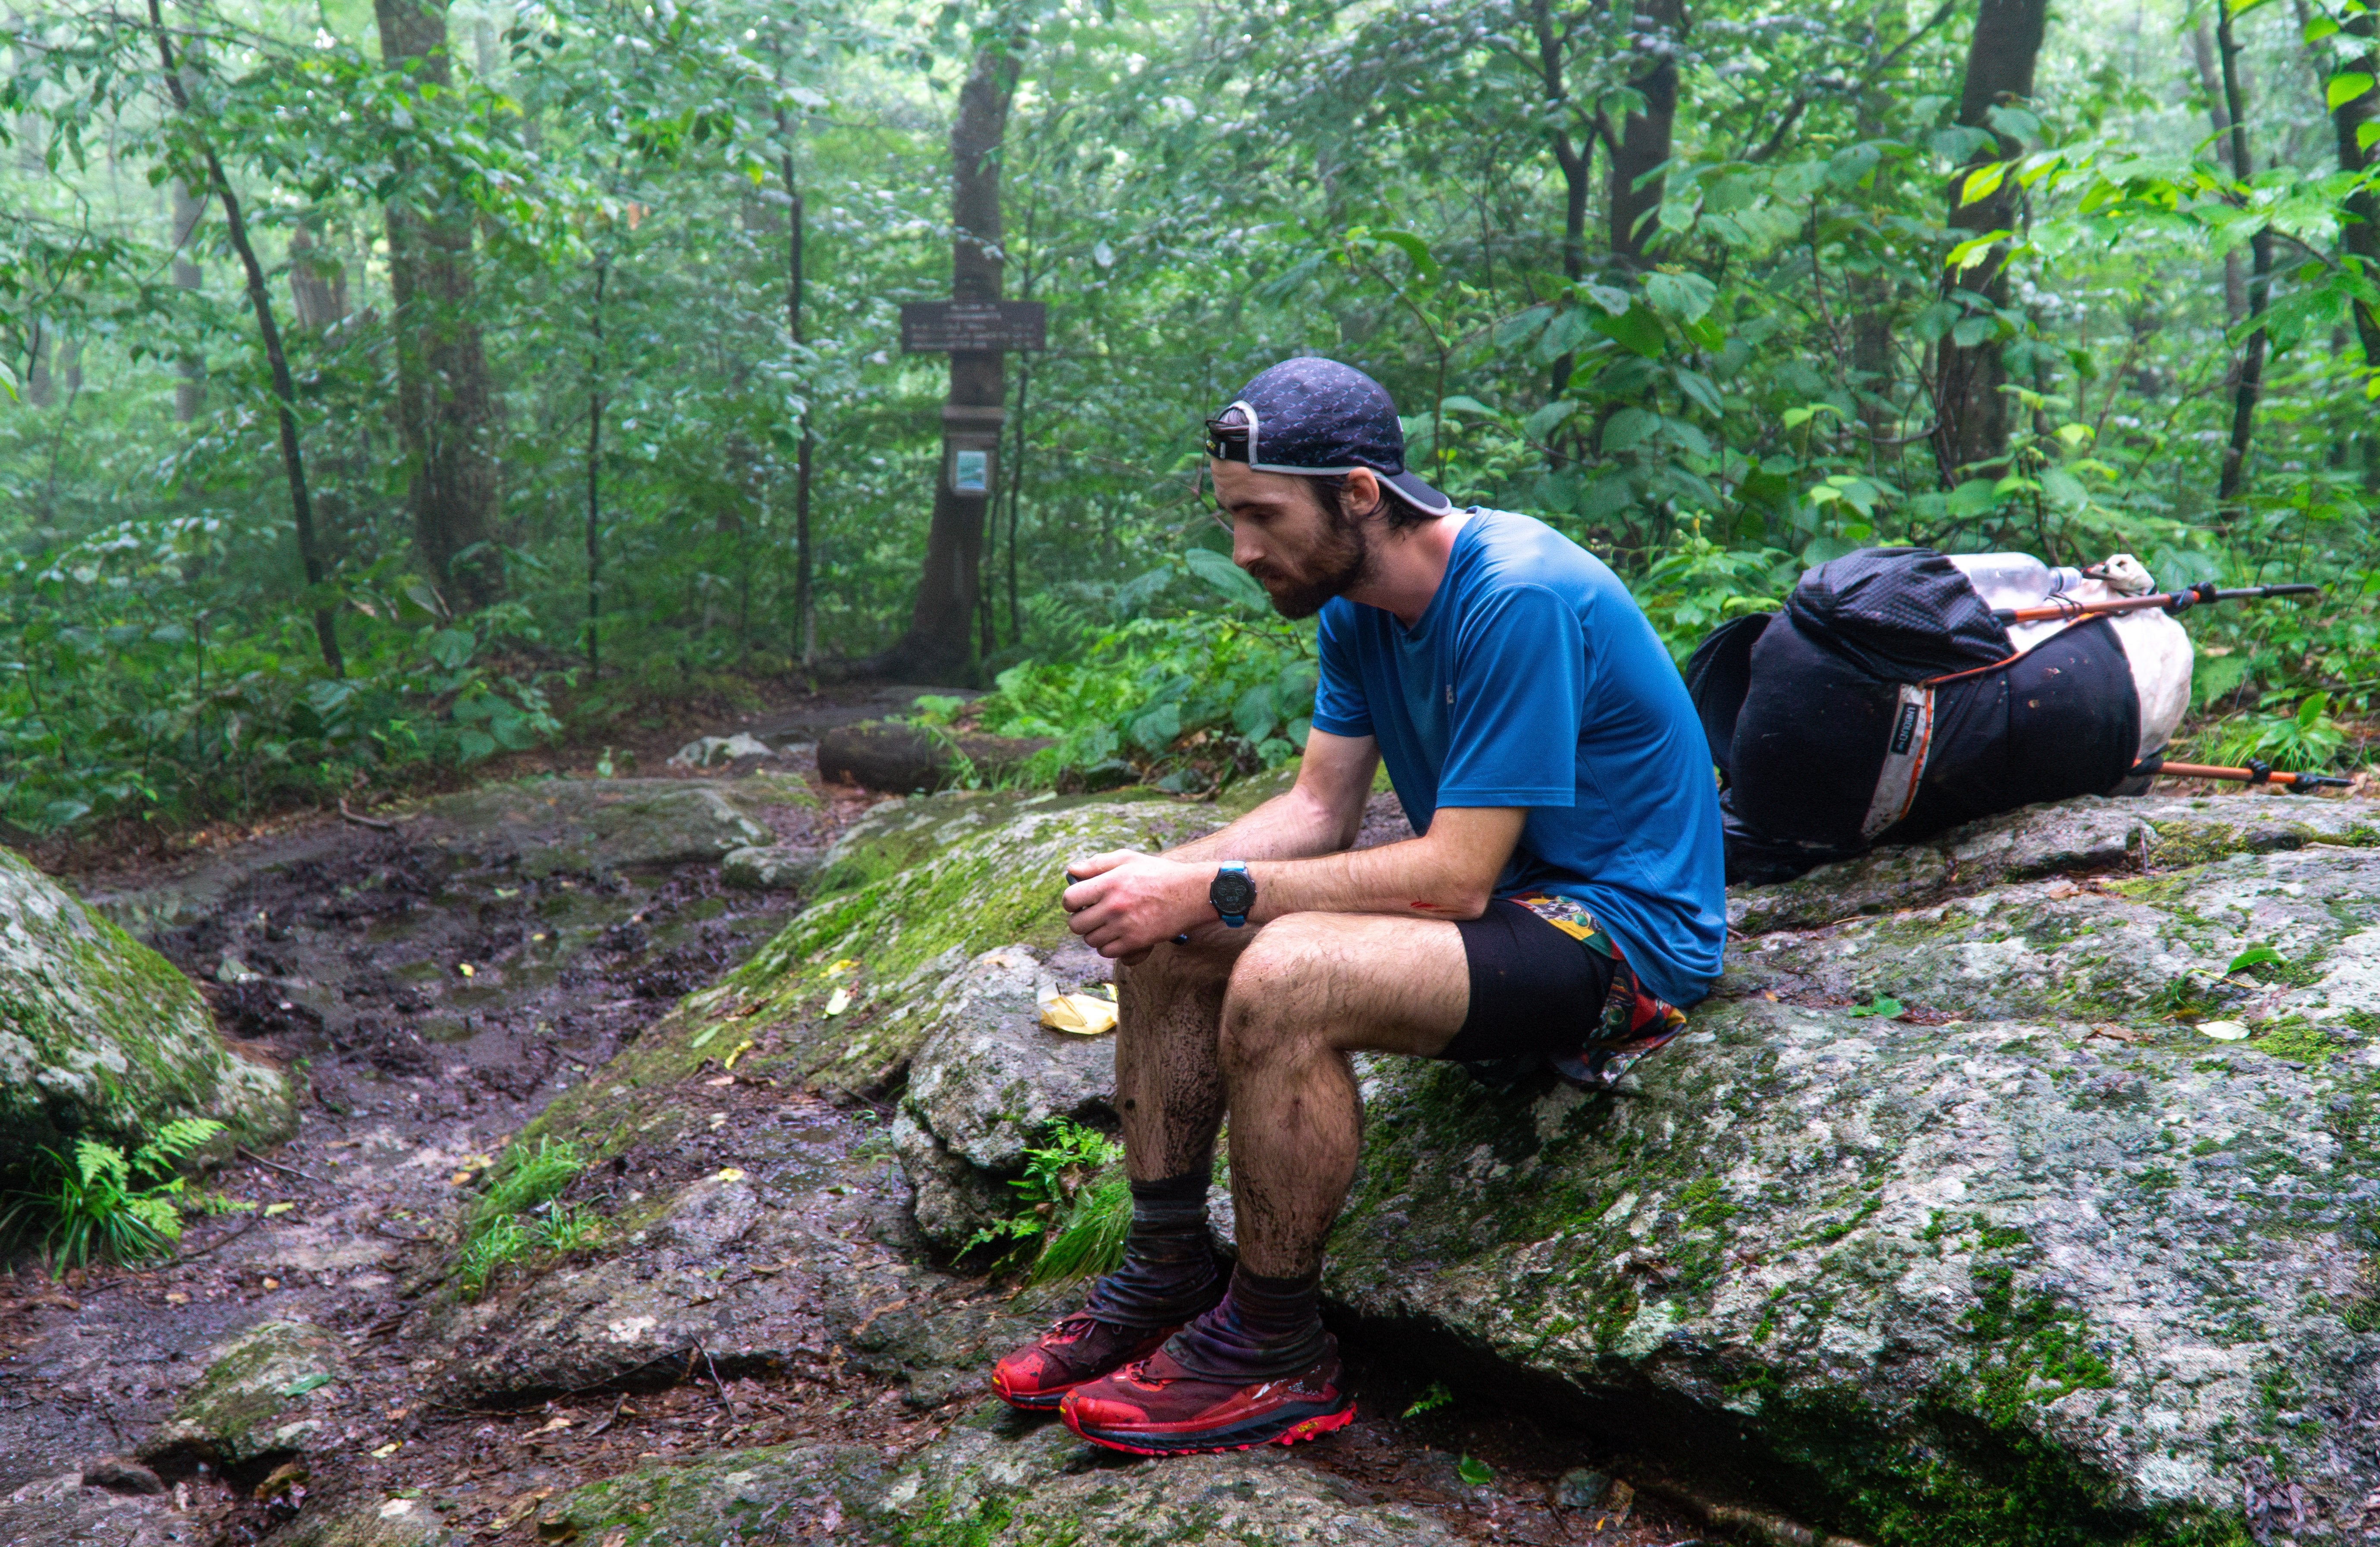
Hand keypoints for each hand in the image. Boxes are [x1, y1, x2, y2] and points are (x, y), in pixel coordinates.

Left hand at [1062, 850, 1207, 958]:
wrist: (1192, 894)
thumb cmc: (1159, 873)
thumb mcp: (1128, 859)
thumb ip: (1097, 864)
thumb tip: (1071, 871)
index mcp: (1109, 883)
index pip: (1070, 899)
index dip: (1071, 902)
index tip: (1079, 902)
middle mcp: (1114, 906)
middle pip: (1076, 925)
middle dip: (1080, 920)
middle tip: (1092, 915)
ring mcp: (1124, 926)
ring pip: (1091, 940)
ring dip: (1095, 934)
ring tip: (1107, 925)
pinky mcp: (1136, 942)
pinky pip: (1107, 952)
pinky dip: (1108, 947)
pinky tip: (1117, 935)